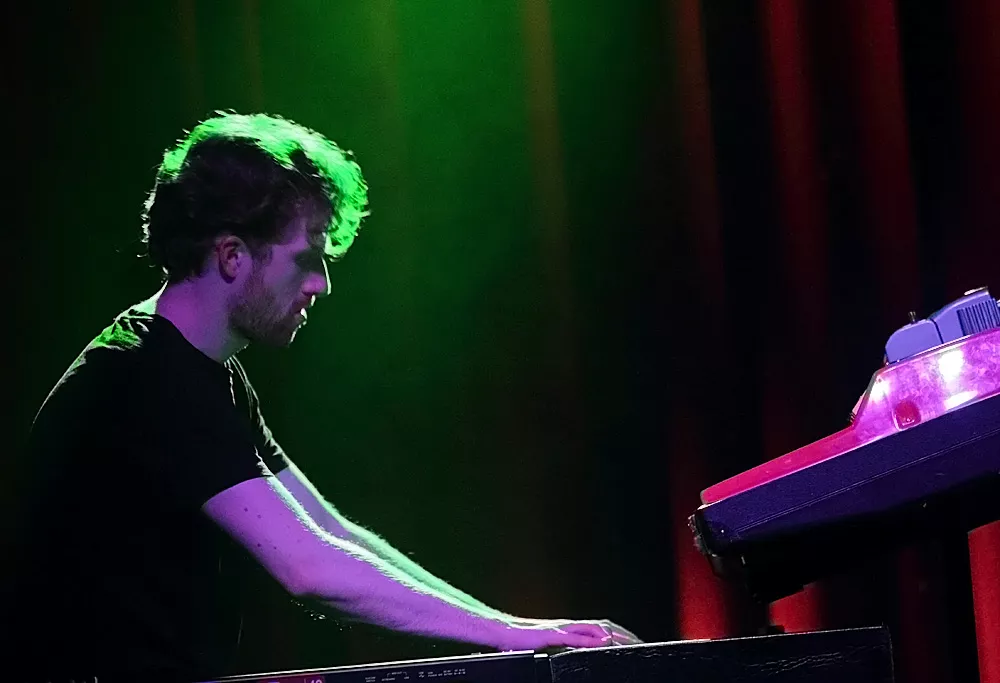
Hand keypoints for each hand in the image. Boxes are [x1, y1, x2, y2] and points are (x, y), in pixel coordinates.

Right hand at [495, 618, 642, 650]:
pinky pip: (576, 637)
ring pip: (594, 628)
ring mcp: (561, 629)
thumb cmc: (520, 641)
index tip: (635, 641)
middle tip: (642, 642)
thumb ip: (564, 647)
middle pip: (603, 626)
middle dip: (623, 634)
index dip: (618, 633)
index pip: (600, 628)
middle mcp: (568, 625)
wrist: (501, 631)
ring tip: (630, 641)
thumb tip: (578, 653)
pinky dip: (591, 639)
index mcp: (569, 628)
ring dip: (613, 634)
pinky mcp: (552, 635)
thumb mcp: (547, 646)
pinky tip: (603, 642)